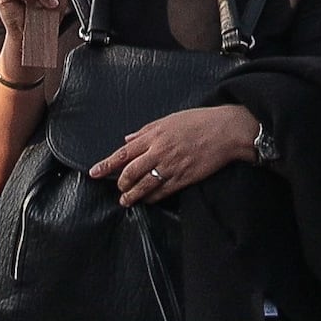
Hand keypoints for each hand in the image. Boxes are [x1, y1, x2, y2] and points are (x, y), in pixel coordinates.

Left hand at [98, 102, 257, 206]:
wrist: (226, 131)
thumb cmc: (198, 121)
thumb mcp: (168, 120)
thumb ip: (145, 131)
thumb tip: (127, 140)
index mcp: (153, 136)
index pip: (123, 153)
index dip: (106, 165)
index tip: (94, 173)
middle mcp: (159, 152)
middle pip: (130, 172)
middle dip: (120, 183)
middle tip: (117, 189)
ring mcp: (171, 167)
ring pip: (144, 185)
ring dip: (132, 195)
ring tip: (125, 201)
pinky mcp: (184, 178)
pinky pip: (163, 192)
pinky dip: (152, 198)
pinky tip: (147, 201)